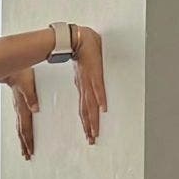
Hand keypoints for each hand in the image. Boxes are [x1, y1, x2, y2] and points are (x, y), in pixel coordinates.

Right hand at [7, 66, 39, 159]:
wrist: (10, 67)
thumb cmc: (20, 74)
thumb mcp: (27, 84)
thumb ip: (31, 97)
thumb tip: (36, 109)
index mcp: (23, 108)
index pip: (26, 128)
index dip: (28, 140)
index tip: (30, 151)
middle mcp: (20, 110)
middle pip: (22, 132)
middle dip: (25, 145)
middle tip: (27, 156)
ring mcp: (18, 108)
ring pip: (20, 128)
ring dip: (23, 139)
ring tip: (24, 149)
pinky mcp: (19, 104)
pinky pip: (21, 121)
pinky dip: (22, 130)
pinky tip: (24, 132)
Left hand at [68, 25, 105, 144]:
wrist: (75, 38)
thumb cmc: (80, 51)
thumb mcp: (81, 69)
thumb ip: (84, 78)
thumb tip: (87, 87)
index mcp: (82, 86)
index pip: (84, 108)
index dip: (86, 122)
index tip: (88, 134)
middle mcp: (85, 86)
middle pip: (87, 111)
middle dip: (89, 127)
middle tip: (91, 140)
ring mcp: (89, 81)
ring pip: (91, 104)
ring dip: (93, 119)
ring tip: (95, 132)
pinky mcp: (94, 73)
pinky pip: (98, 88)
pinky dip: (100, 99)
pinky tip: (103, 109)